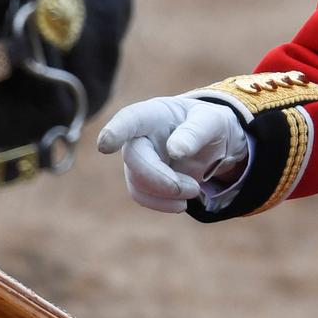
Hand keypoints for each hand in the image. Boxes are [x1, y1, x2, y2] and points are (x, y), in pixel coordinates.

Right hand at [96, 95, 248, 212]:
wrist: (209, 141)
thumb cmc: (208, 124)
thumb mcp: (212, 122)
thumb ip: (195, 132)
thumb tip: (174, 150)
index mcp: (154, 113)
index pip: (130, 119)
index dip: (116, 131)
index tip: (105, 145)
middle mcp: (139, 134)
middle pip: (134, 157)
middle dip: (160, 178)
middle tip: (193, 189)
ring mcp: (138, 157)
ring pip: (137, 182)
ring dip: (167, 193)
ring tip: (194, 189)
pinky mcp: (141, 178)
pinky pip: (142, 196)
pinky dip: (163, 204)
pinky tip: (182, 203)